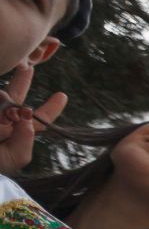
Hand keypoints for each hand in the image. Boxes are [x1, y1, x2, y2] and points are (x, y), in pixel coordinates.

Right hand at [0, 61, 66, 175]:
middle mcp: (3, 121)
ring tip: (6, 105)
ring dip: (3, 98)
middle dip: (22, 82)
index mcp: (17, 134)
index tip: (62, 96)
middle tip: (28, 69)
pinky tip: (2, 103)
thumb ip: (24, 141)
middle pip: (16, 98)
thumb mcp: (13, 158)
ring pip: (2, 97)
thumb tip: (27, 117)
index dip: (51, 108)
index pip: (38, 121)